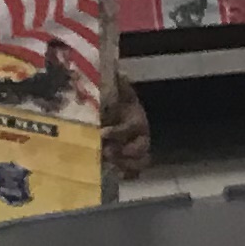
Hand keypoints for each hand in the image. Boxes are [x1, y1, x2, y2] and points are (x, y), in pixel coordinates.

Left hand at [98, 65, 149, 181]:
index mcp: (137, 120)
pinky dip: (124, 175)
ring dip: (123, 165)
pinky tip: (111, 174)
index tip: (103, 133)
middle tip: (105, 153)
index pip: (132, 128)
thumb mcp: (118, 93)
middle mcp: (141, 138)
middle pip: (141, 150)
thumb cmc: (117, 105)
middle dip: (123, 153)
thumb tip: (119, 70)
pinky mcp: (131, 165)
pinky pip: (133, 174)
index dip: (119, 132)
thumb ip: (118, 84)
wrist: (116, 117)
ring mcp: (138, 153)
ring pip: (139, 163)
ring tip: (106, 164)